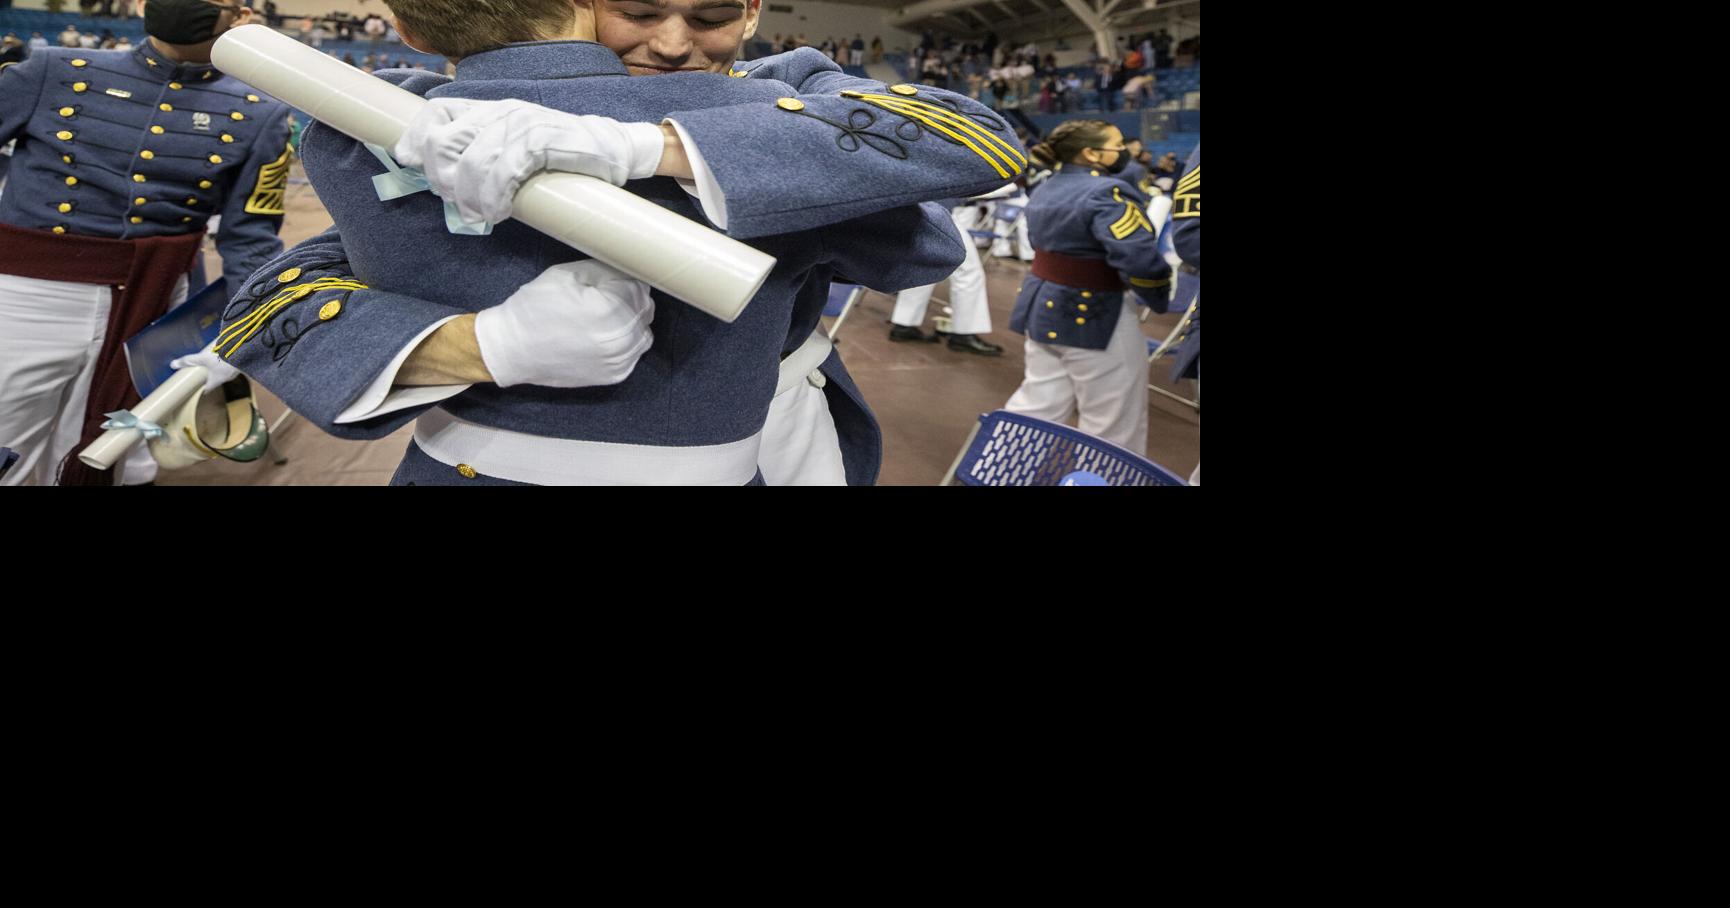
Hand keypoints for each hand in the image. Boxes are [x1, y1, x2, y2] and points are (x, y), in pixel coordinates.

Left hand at [170, 344, 241, 392]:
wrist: (244, 352)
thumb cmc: (223, 359)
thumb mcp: (203, 359)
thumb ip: (189, 360)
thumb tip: (173, 364)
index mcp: (217, 379)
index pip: (209, 387)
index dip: (204, 388)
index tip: (201, 389)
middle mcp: (227, 377)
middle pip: (218, 379)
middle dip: (214, 376)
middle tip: (208, 371)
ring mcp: (236, 371)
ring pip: (227, 371)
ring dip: (223, 367)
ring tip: (219, 361)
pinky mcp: (243, 363)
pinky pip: (235, 364)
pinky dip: (231, 361)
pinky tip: (230, 354)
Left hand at [393, 98, 666, 224]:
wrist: (612, 152)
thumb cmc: (559, 159)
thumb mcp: (512, 149)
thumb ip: (479, 155)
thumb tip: (436, 176)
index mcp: (488, 110)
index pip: (434, 113)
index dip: (416, 141)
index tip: (413, 167)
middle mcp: (499, 111)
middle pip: (443, 143)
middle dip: (444, 181)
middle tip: (462, 204)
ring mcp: (519, 122)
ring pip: (470, 163)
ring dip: (471, 198)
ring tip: (484, 215)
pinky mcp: (539, 139)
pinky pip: (502, 170)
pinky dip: (495, 197)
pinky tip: (502, 210)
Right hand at [474, 259, 654, 388]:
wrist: (513, 348)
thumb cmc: (535, 308)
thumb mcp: (567, 274)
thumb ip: (605, 269)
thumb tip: (627, 270)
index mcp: (611, 310)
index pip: (638, 286)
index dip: (622, 279)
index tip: (606, 280)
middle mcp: (621, 338)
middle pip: (645, 308)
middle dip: (630, 298)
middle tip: (605, 296)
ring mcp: (620, 360)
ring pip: (644, 331)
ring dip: (631, 321)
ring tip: (604, 317)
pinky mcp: (615, 375)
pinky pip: (635, 352)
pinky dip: (626, 342)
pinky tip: (603, 336)